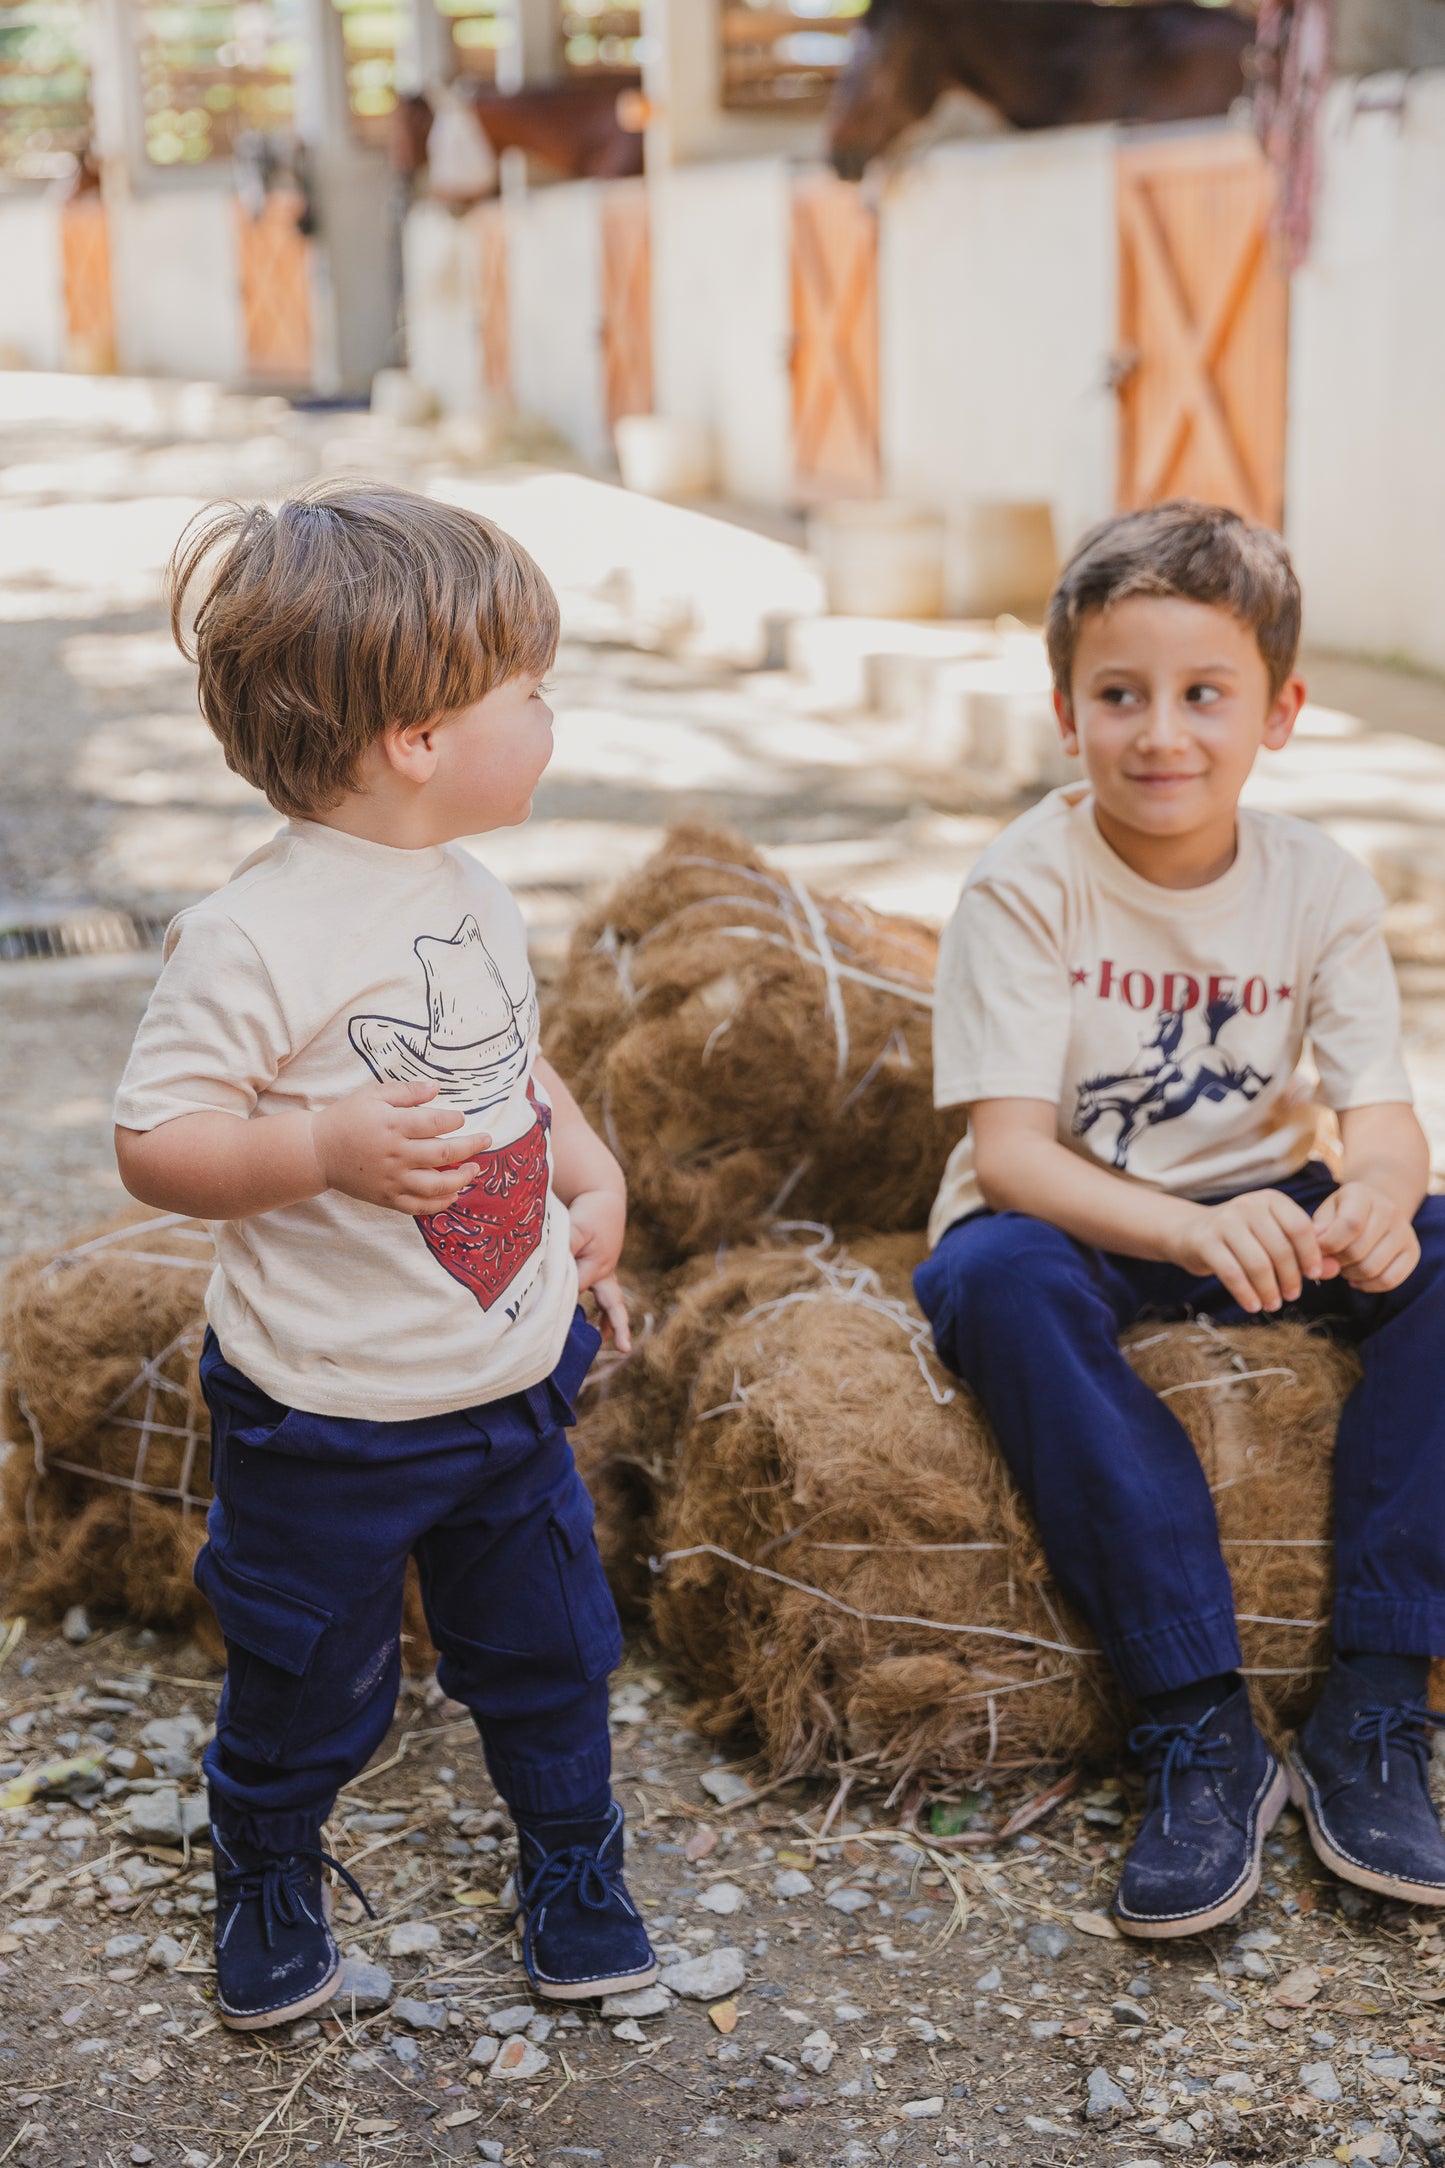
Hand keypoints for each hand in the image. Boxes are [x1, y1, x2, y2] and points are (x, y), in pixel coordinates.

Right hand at [310, 1080, 489, 1216]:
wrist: (317, 1151)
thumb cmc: (347, 1118)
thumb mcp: (373, 1095)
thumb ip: (406, 1092)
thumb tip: (437, 1088)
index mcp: (393, 1125)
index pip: (435, 1123)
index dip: (454, 1120)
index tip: (460, 1119)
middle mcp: (395, 1154)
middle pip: (444, 1154)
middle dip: (471, 1146)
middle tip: (486, 1140)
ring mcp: (392, 1179)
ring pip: (436, 1185)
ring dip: (462, 1178)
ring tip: (475, 1170)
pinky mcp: (386, 1197)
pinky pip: (419, 1206)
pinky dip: (440, 1203)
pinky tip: (454, 1194)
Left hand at [567, 1185, 630, 1350]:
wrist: (604, 1195)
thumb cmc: (590, 1212)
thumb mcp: (575, 1227)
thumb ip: (564, 1248)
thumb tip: (552, 1269)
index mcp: (599, 1266)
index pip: (575, 1291)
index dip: (559, 1299)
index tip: (542, 1308)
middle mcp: (605, 1272)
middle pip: (610, 1304)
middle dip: (616, 1325)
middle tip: (623, 1348)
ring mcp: (606, 1270)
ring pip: (609, 1301)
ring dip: (609, 1320)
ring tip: (608, 1340)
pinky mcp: (602, 1267)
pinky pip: (603, 1293)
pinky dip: (601, 1308)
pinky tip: (598, 1322)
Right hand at [1168, 1187, 1330, 1313]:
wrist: (1189, 1232)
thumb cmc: (1241, 1238)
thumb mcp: (1272, 1237)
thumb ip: (1304, 1252)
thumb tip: (1334, 1270)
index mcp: (1270, 1200)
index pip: (1300, 1227)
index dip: (1310, 1255)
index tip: (1312, 1276)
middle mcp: (1248, 1206)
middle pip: (1280, 1249)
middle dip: (1290, 1278)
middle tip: (1292, 1296)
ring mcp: (1225, 1222)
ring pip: (1258, 1263)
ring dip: (1269, 1290)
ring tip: (1274, 1304)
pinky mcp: (1205, 1241)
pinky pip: (1232, 1273)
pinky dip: (1246, 1294)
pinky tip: (1254, 1305)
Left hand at [1313, 1180, 1419, 1292]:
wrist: (1376, 1208)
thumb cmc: (1342, 1213)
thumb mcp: (1325, 1213)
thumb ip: (1318, 1231)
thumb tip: (1316, 1250)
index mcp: (1361, 1194)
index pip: (1350, 1224)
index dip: (1329, 1244)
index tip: (1318, 1250)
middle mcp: (1388, 1210)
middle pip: (1358, 1251)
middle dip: (1337, 1262)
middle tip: (1331, 1259)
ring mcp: (1404, 1231)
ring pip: (1371, 1269)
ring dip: (1350, 1275)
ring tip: (1344, 1266)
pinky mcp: (1412, 1252)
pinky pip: (1389, 1280)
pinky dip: (1368, 1285)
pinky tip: (1357, 1278)